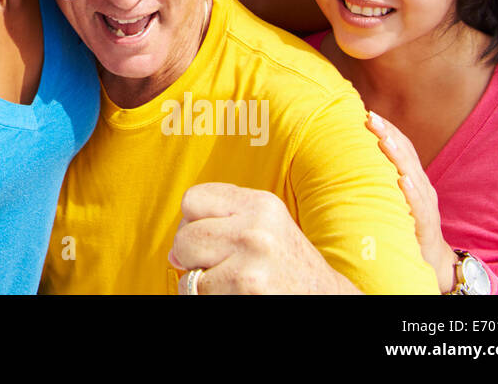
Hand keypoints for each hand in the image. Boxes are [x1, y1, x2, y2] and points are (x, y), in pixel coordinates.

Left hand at [169, 182, 353, 293]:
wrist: (323, 298)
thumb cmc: (284, 263)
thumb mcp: (264, 225)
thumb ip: (221, 220)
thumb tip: (174, 251)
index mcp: (260, 204)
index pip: (192, 200)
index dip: (193, 221)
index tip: (212, 237)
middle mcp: (257, 229)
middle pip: (185, 235)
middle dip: (191, 253)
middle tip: (218, 264)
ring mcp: (252, 262)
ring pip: (188, 267)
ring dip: (199, 279)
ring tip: (228, 280)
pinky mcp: (246, 289)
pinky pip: (197, 291)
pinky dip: (206, 296)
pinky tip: (234, 294)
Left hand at [365, 111, 453, 292]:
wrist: (432, 260)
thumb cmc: (405, 223)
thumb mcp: (391, 197)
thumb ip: (378, 178)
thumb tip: (347, 160)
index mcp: (412, 178)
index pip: (402, 148)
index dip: (388, 130)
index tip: (369, 113)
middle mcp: (421, 186)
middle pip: (407, 155)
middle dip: (389, 134)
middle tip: (371, 117)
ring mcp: (426, 205)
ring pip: (413, 175)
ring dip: (399, 156)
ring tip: (384, 139)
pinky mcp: (426, 225)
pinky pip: (419, 207)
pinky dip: (411, 193)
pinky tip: (403, 181)